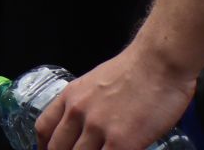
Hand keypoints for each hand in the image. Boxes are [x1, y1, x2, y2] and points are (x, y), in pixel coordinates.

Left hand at [37, 43, 195, 149]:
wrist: (159, 63)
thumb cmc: (134, 70)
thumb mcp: (94, 84)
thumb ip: (85, 105)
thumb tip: (83, 126)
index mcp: (70, 97)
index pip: (44, 128)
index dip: (44, 146)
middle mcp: (78, 112)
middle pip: (57, 147)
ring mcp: (98, 128)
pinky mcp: (122, 142)